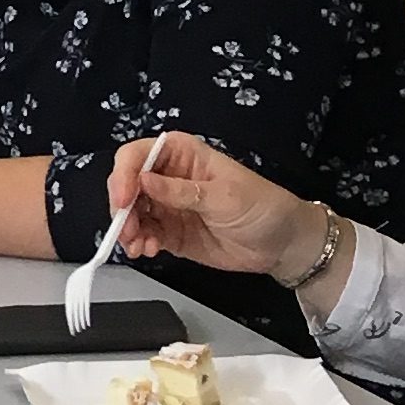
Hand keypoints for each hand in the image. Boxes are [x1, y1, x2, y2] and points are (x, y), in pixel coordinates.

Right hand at [105, 131, 328, 287]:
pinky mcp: (170, 232)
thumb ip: (182, 191)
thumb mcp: (223, 196)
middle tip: (127, 230)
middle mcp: (167, 177)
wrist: (283, 244)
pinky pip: (144, 234)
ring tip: (138, 246)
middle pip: (127, 185)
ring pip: (130, 212)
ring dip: (127, 229)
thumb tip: (143, 181)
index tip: (122, 199)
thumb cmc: (261, 207)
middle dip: (121, 207)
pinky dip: (139, 242)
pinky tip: (147, 250)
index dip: (124, 174)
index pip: (138, 155)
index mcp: (181, 154)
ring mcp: (167, 206)